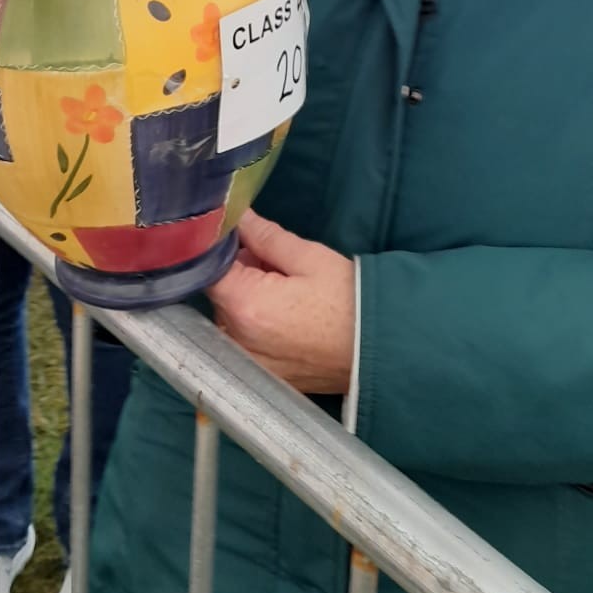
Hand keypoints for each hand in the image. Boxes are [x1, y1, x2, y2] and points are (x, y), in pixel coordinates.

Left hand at [209, 210, 355, 396]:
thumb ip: (266, 237)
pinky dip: (257, 327)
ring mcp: (248, 363)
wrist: (384, 351)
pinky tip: (287, 317)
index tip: (240, 238)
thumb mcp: (310, 258)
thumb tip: (239, 217)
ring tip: (287, 292)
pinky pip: (246, 344)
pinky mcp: (263, 376)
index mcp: (245, 305)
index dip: (222, 250)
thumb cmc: (350, 301)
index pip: (209, 269)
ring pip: (231, 320)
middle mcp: (237, 339)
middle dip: (239, 274)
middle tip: (274, 264)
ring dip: (247, 301)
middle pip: (220, 295)